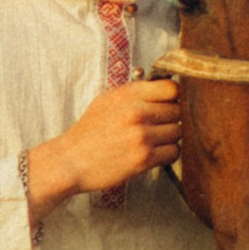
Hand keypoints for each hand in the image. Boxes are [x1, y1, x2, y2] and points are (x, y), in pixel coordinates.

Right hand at [26, 79, 181, 224]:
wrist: (70, 161)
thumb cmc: (89, 132)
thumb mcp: (107, 101)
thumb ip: (135, 94)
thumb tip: (167, 90)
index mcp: (128, 95)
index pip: (172, 88)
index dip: (173, 97)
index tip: (166, 104)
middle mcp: (137, 113)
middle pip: (177, 111)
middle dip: (170, 119)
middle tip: (156, 126)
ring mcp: (142, 136)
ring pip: (178, 132)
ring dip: (169, 137)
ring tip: (151, 141)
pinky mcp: (144, 159)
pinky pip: (173, 152)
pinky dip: (167, 154)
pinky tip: (153, 154)